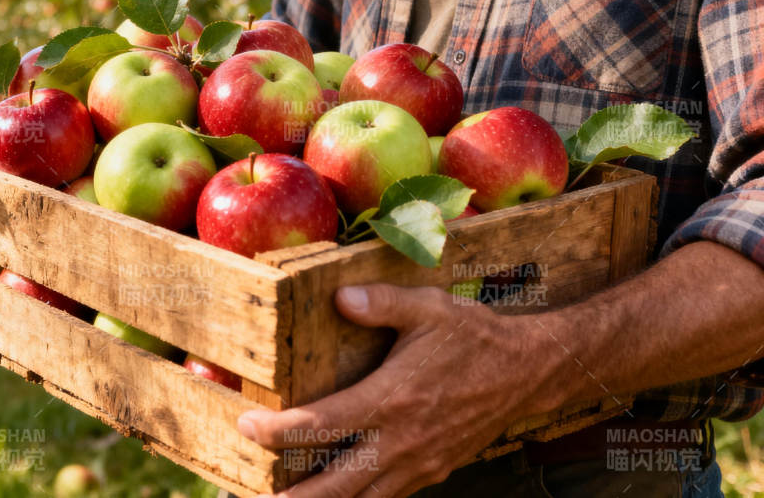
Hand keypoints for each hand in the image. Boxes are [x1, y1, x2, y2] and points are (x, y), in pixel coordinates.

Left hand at [236, 284, 559, 497]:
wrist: (531, 372)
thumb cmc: (474, 336)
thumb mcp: (429, 307)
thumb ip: (382, 302)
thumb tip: (340, 297)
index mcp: (392, 400)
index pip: (322, 425)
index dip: (278, 432)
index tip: (245, 427)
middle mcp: (402, 440)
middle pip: (337, 484)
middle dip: (295, 497)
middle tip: (256, 496)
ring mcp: (419, 463)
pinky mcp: (432, 471)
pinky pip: (387, 496)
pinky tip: (337, 496)